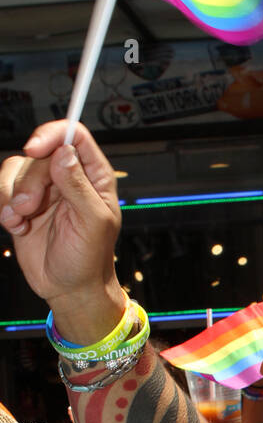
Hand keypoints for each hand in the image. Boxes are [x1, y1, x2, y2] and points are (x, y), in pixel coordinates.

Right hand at [0, 122, 123, 337]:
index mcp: (93, 177)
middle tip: (29, 208)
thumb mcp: (93, 224)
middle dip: (29, 181)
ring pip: (16, 168)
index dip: (53, 135)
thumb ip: (79, 187)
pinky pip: (3, 187)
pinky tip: (16, 225)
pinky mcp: (23, 203)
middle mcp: (67, 177)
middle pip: (38, 154)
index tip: (34, 149)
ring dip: (11, 195)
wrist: (69, 288)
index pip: (74, 136)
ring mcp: (43, 189)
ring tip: (20, 220)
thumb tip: (64, 153)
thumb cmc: (90, 260)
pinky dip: (3, 205)